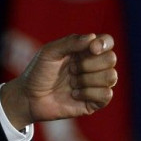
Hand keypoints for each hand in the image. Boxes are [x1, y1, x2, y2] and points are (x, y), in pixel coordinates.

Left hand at [0, 33, 116, 128]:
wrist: (29, 97)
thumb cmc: (38, 71)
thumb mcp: (50, 51)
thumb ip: (70, 42)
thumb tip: (93, 38)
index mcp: (84, 50)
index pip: (107, 41)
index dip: (104, 44)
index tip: (91, 49)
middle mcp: (93, 65)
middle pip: (111, 59)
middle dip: (90, 64)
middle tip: (71, 69)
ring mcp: (95, 84)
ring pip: (111, 76)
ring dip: (88, 79)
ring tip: (71, 83)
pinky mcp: (94, 102)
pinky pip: (106, 95)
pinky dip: (89, 93)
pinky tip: (74, 94)